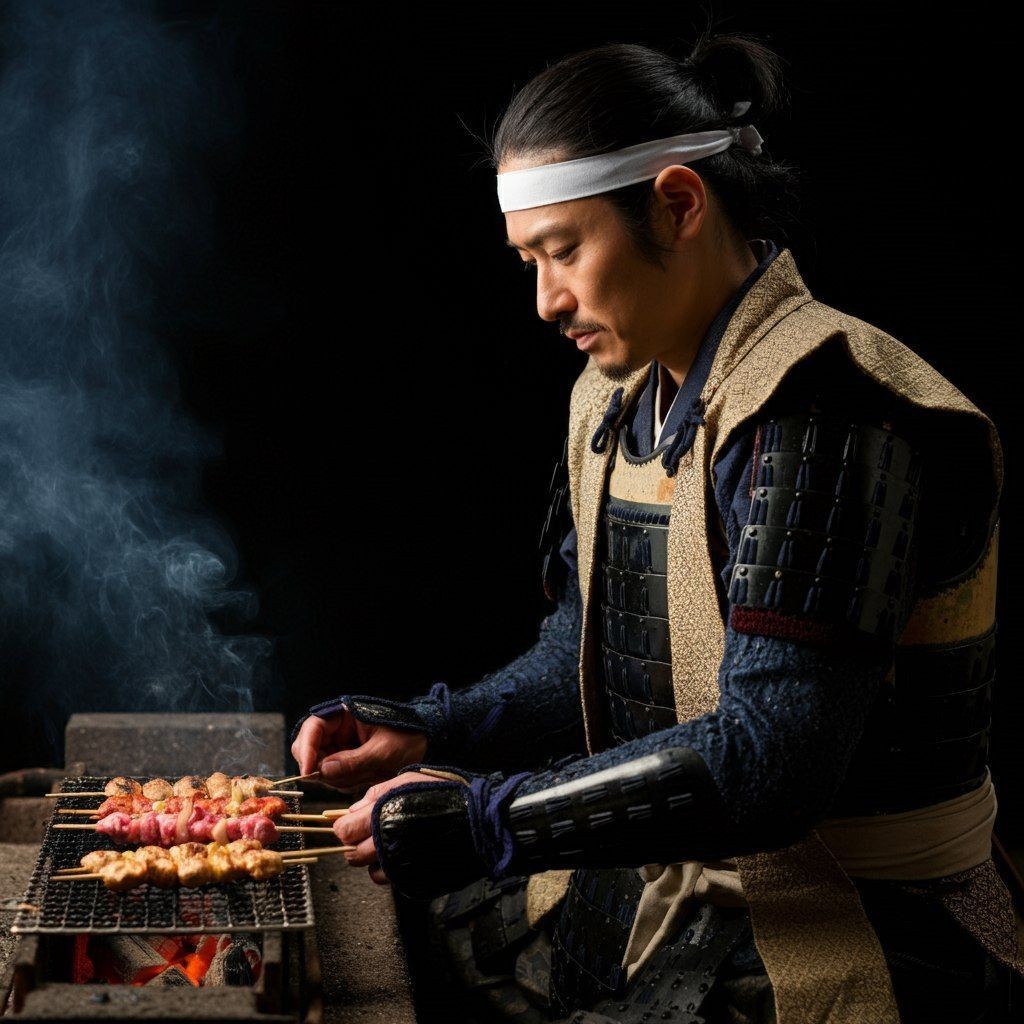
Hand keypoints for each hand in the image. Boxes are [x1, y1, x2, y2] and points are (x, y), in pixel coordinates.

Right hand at [290, 712, 427, 790]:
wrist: (427, 743)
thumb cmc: (409, 738)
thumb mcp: (384, 751)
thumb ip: (353, 761)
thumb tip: (321, 771)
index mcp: (346, 714)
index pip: (313, 727)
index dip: (307, 749)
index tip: (309, 772)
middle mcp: (338, 728)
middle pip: (310, 749)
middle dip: (322, 767)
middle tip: (344, 778)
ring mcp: (340, 744)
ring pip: (320, 766)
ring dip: (338, 777)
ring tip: (366, 773)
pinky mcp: (345, 759)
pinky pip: (333, 775)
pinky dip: (344, 782)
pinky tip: (365, 777)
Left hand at [333, 771, 440, 883]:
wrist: (479, 819)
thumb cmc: (446, 794)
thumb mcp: (407, 780)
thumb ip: (375, 794)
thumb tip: (351, 811)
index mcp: (382, 816)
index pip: (344, 831)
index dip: (345, 827)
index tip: (351, 825)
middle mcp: (388, 843)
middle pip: (353, 855)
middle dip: (357, 845)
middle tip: (372, 834)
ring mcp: (400, 865)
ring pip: (371, 872)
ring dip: (376, 861)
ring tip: (392, 846)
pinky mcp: (413, 880)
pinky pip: (393, 881)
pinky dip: (394, 871)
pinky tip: (406, 856)